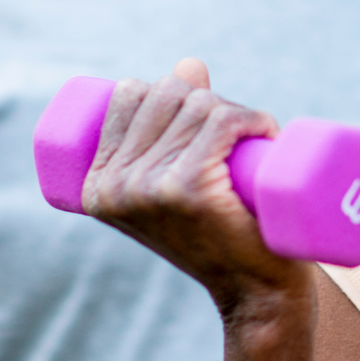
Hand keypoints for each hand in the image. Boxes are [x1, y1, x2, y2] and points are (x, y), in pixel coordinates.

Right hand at [80, 60, 302, 318]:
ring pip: (199, 105)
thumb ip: (173, 125)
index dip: (171, 91)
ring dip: (237, 112)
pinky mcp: (187, 188)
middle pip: (166, 94)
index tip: (203, 120)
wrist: (254, 295)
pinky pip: (222, 122)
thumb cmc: (219, 235)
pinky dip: (251, 118)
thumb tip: (190, 64)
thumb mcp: (178, 182)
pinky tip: (265, 132)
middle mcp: (112, 186)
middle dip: (208, 100)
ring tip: (254, 142)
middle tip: (237, 138)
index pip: (127, 94)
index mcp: (94, 185)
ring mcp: (147, 188)